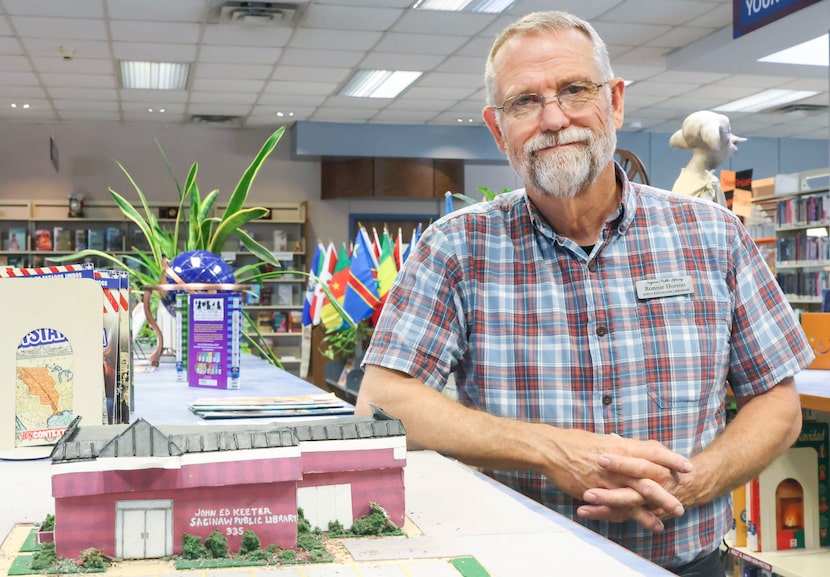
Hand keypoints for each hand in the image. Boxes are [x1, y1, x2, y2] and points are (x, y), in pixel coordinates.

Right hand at [538, 428, 691, 530]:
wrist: (552, 450)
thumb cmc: (573, 442)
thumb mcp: (599, 440)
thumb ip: (615, 445)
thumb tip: (622, 442)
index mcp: (620, 446)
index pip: (653, 451)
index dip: (672, 459)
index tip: (687, 466)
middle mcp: (620, 462)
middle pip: (653, 475)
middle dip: (671, 487)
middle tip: (685, 495)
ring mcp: (611, 478)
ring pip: (642, 493)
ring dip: (660, 504)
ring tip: (675, 513)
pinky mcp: (600, 491)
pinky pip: (623, 506)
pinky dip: (639, 516)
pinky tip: (651, 524)